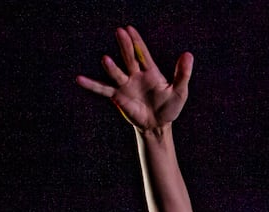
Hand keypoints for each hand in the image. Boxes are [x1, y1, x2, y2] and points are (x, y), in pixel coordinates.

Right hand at [77, 27, 193, 133]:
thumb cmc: (169, 107)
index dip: (137, 41)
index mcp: (151, 71)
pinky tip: (79, 79)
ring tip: (105, 59)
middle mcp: (136, 75)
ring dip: (112, 67)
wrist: (158, 125)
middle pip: (129, 58)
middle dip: (125, 46)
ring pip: (117, 73)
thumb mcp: (180, 91)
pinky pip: (103, 89)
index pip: (143, 53)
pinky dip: (92, 85)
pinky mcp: (118, 97)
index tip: (129, 28)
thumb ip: (182, 74)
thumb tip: (188, 55)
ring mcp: (125, 85)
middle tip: (119, 31)